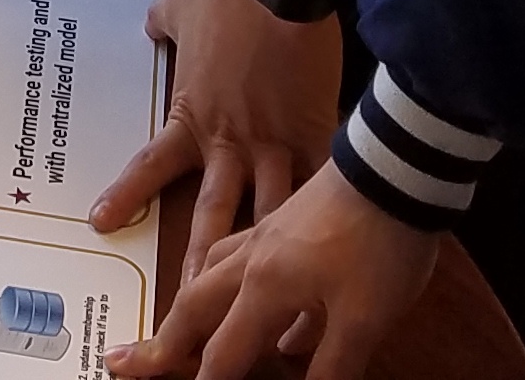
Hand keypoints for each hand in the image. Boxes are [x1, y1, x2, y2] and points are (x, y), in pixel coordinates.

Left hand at [89, 0, 346, 279]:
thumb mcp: (178, 7)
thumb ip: (165, 24)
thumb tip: (155, 23)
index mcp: (191, 115)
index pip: (151, 165)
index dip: (127, 195)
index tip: (103, 222)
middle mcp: (230, 140)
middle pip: (212, 215)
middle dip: (202, 266)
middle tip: (191, 309)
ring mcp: (275, 142)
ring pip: (269, 216)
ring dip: (269, 259)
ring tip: (272, 306)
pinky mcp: (316, 132)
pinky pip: (321, 184)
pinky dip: (328, 213)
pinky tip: (340, 248)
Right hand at [113, 168, 433, 379]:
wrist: (397, 164)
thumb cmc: (381, 242)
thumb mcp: (365, 319)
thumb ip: (331, 366)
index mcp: (264, 286)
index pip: (223, 351)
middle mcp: (252, 257)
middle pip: (195, 304)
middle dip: (164, 338)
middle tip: (126, 359)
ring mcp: (265, 230)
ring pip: (209, 266)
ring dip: (187, 295)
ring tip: (175, 312)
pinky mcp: (286, 212)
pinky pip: (237, 242)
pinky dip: (224, 265)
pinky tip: (248, 281)